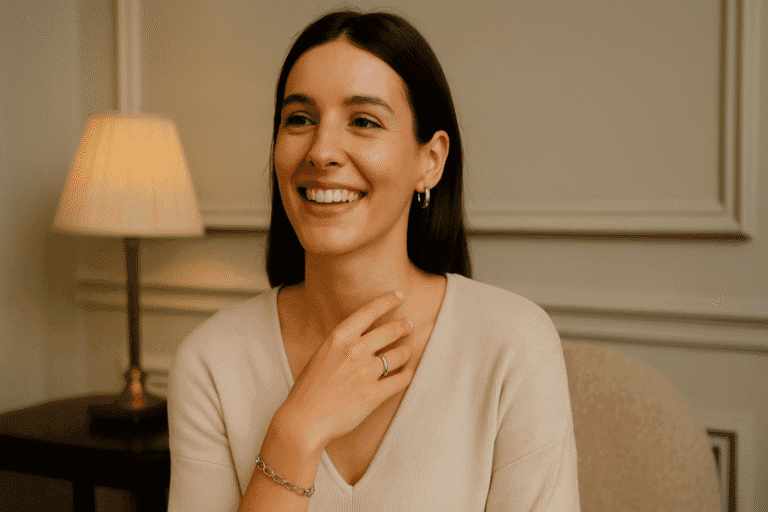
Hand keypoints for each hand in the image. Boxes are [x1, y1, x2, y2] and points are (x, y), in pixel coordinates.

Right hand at [276, 291, 414, 454]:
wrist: (304, 420)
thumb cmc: (309, 388)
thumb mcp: (322, 354)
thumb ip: (343, 343)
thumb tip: (365, 336)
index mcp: (338, 338)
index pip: (369, 311)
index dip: (387, 301)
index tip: (398, 296)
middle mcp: (354, 351)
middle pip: (390, 330)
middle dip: (404, 326)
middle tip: (409, 325)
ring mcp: (365, 372)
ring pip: (400, 354)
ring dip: (406, 351)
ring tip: (406, 351)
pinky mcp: (374, 394)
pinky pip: (401, 379)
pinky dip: (407, 374)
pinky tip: (406, 372)